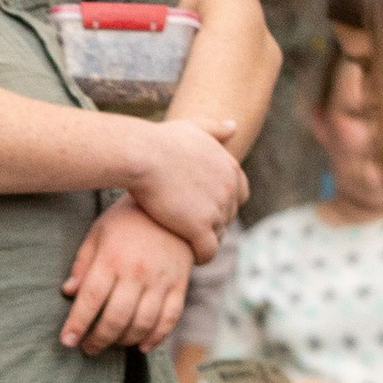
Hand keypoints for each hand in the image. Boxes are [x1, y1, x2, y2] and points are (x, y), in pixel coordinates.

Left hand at [59, 204, 194, 353]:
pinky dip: (155, 338)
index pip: (90, 300)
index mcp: (112, 259)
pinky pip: (169, 319)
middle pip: (116, 318)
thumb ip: (83, 264)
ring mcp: (161, 280)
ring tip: (111, 344)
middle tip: (88, 349)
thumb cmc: (128, 220)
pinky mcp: (179, 285)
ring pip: (142, 323)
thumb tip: (68, 292)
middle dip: (98, 340)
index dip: (77, 324)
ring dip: (124, 341)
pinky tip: (141, 346)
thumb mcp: (98, 233)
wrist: (172, 205)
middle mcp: (137, 272)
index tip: (67, 341)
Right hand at [124, 115, 247, 257]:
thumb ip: (215, 128)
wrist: (142, 156)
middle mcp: (229, 189)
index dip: (222, 202)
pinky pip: (208, 252)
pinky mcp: (199, 229)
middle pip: (228, 216)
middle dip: (212, 222)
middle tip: (190, 227)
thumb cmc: (159, 140)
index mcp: (230, 168)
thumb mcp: (192, 127)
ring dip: (205, 240)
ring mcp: (216, 210)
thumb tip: (235, 126)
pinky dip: (201, 256)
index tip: (202, 206)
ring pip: (218, 235)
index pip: (240, 194)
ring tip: (186, 242)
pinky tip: (188, 256)